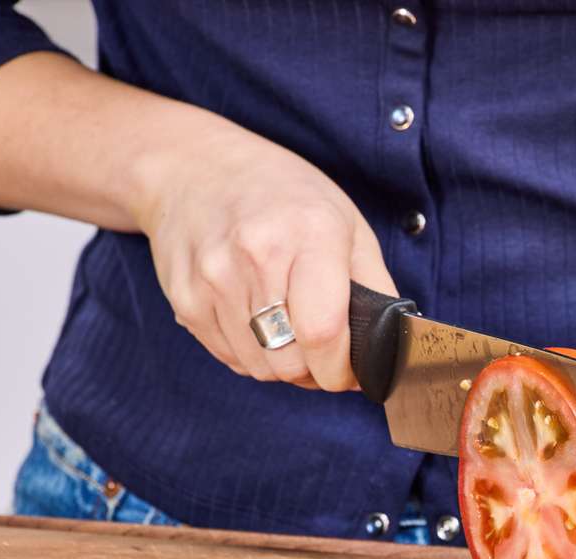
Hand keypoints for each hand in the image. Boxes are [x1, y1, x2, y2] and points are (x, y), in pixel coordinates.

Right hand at [132, 125, 394, 389]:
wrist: (198, 168)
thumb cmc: (283, 195)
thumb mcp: (346, 224)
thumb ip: (375, 287)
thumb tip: (390, 347)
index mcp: (309, 234)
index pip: (322, 332)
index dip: (341, 369)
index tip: (349, 372)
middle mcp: (256, 257)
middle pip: (290, 361)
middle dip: (314, 370)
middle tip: (322, 351)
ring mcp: (214, 280)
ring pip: (259, 368)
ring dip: (282, 364)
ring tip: (289, 329)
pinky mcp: (185, 300)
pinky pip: (228, 358)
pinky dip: (251, 354)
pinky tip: (255, 319)